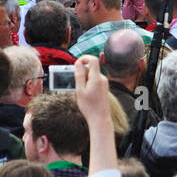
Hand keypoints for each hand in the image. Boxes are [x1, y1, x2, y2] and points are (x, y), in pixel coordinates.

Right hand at [74, 55, 115, 173]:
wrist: (100, 119)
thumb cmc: (89, 107)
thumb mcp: (80, 90)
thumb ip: (79, 75)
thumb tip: (78, 63)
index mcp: (97, 78)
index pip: (93, 59)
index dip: (84, 58)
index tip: (76, 63)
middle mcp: (102, 79)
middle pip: (91, 67)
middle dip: (81, 71)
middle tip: (73, 80)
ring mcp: (104, 83)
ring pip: (92, 75)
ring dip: (83, 79)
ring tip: (78, 90)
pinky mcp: (103, 88)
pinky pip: (94, 81)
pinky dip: (87, 84)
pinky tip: (83, 93)